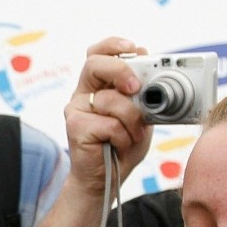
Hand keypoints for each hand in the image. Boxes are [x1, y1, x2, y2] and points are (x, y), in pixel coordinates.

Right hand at [64, 36, 152, 198]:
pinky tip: (118, 146)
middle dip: (121, 71)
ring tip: (132, 135)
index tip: (134, 49)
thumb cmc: (122, 146)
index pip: (99, 53)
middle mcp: (84, 92)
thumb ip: (143, 95)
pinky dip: (123, 137)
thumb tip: (150, 73)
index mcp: (98, 84)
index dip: (114, 45)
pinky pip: (109, 124)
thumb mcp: (141, 116)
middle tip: (136, 88)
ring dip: (132, 121)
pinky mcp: (75, 126)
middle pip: (96, 63)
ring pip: (111, 99)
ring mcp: (76, 108)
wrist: (105, 180)